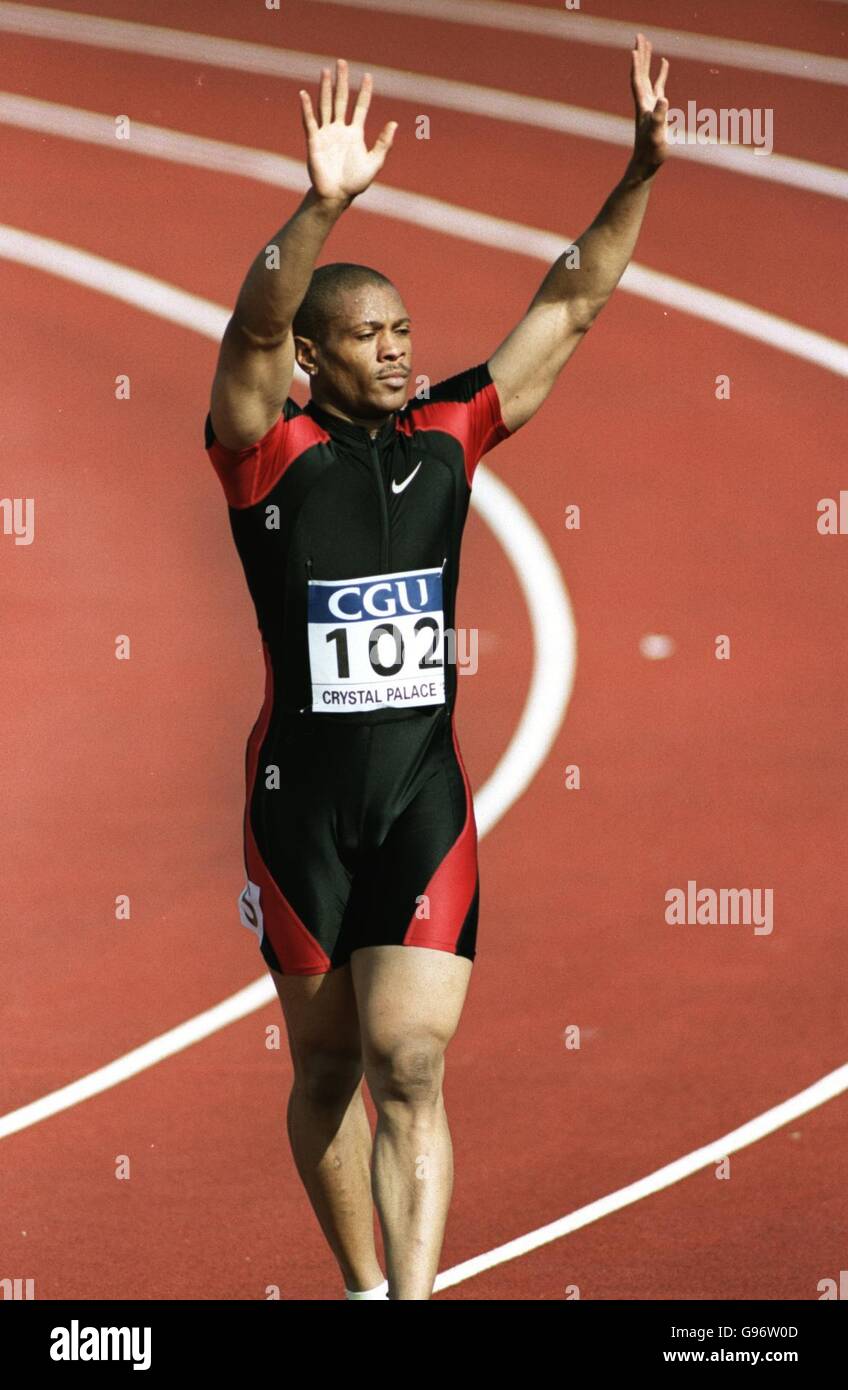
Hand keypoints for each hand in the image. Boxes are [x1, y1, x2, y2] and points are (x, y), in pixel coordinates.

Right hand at [298, 59, 397, 202]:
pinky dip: (306, 108)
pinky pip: (309, 122)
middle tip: (341, 62)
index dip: (365, 92)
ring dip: (325, 88)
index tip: (368, 76)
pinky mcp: (314, 141)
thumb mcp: (374, 162)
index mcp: (355, 133)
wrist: (336, 196)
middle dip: (342, 81)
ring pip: (326, 105)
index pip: (361, 107)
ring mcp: (326, 133)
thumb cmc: (355, 182)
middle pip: (341, 99)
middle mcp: (339, 129)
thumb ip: (383, 143)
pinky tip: (304, 94)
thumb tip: (394, 123)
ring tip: (325, 71)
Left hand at [629, 33, 668, 177]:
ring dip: (647, 59)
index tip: (634, 49)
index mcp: (642, 106)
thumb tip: (663, 99)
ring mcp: (649, 103)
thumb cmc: (651, 151)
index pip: (637, 81)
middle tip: (640, 36)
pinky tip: (664, 62)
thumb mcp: (657, 134)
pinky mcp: (656, 108)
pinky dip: (661, 73)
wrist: (646, 163)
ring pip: (646, 76)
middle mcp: (643, 101)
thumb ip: (660, 117)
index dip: (636, 66)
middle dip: (640, 54)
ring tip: (648, 42)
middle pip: (639, 73)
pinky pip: (658, 85)